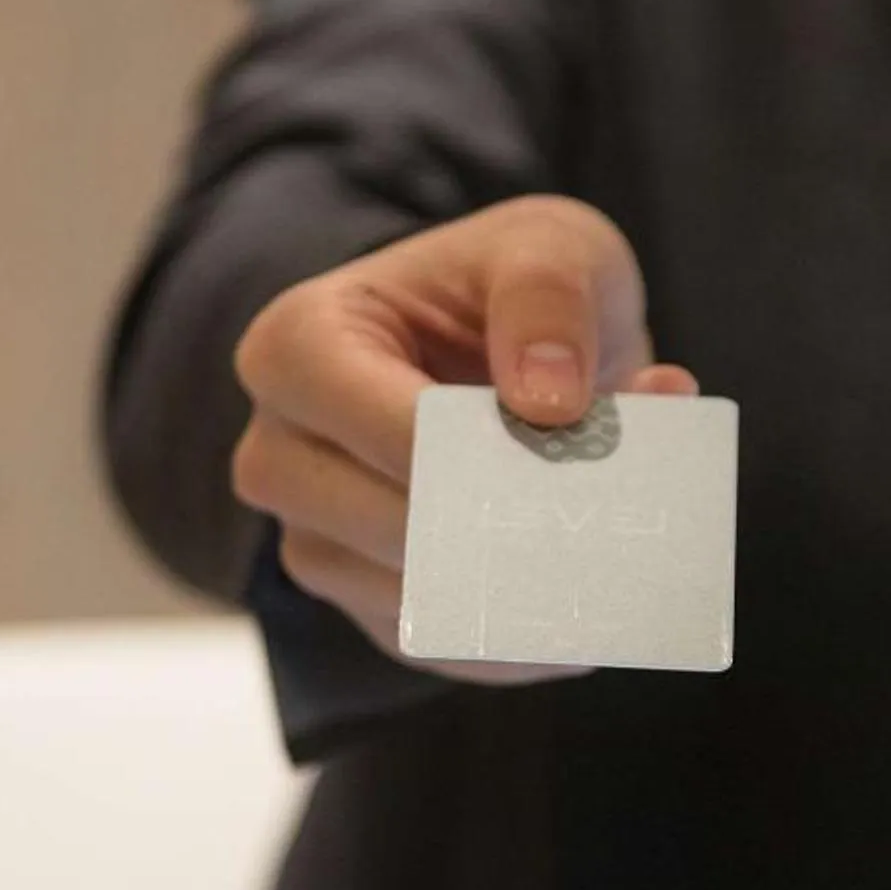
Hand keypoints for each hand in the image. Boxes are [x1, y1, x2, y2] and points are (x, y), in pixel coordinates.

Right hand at [229, 195, 699, 682]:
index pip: (373, 424)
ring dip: (515, 587)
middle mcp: (280, 453)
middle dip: (498, 525)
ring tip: (610, 556)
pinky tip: (585, 605)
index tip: (564, 447)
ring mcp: (313, 539)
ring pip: (409, 597)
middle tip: (600, 517)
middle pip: (383, 526)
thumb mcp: (546, 246)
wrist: (495, 351)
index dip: (471, 451)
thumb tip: (548, 398)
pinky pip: (437, 643)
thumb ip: (550, 293)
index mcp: (298, 347)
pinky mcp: (364, 602)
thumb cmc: (505, 292)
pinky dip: (517, 636)